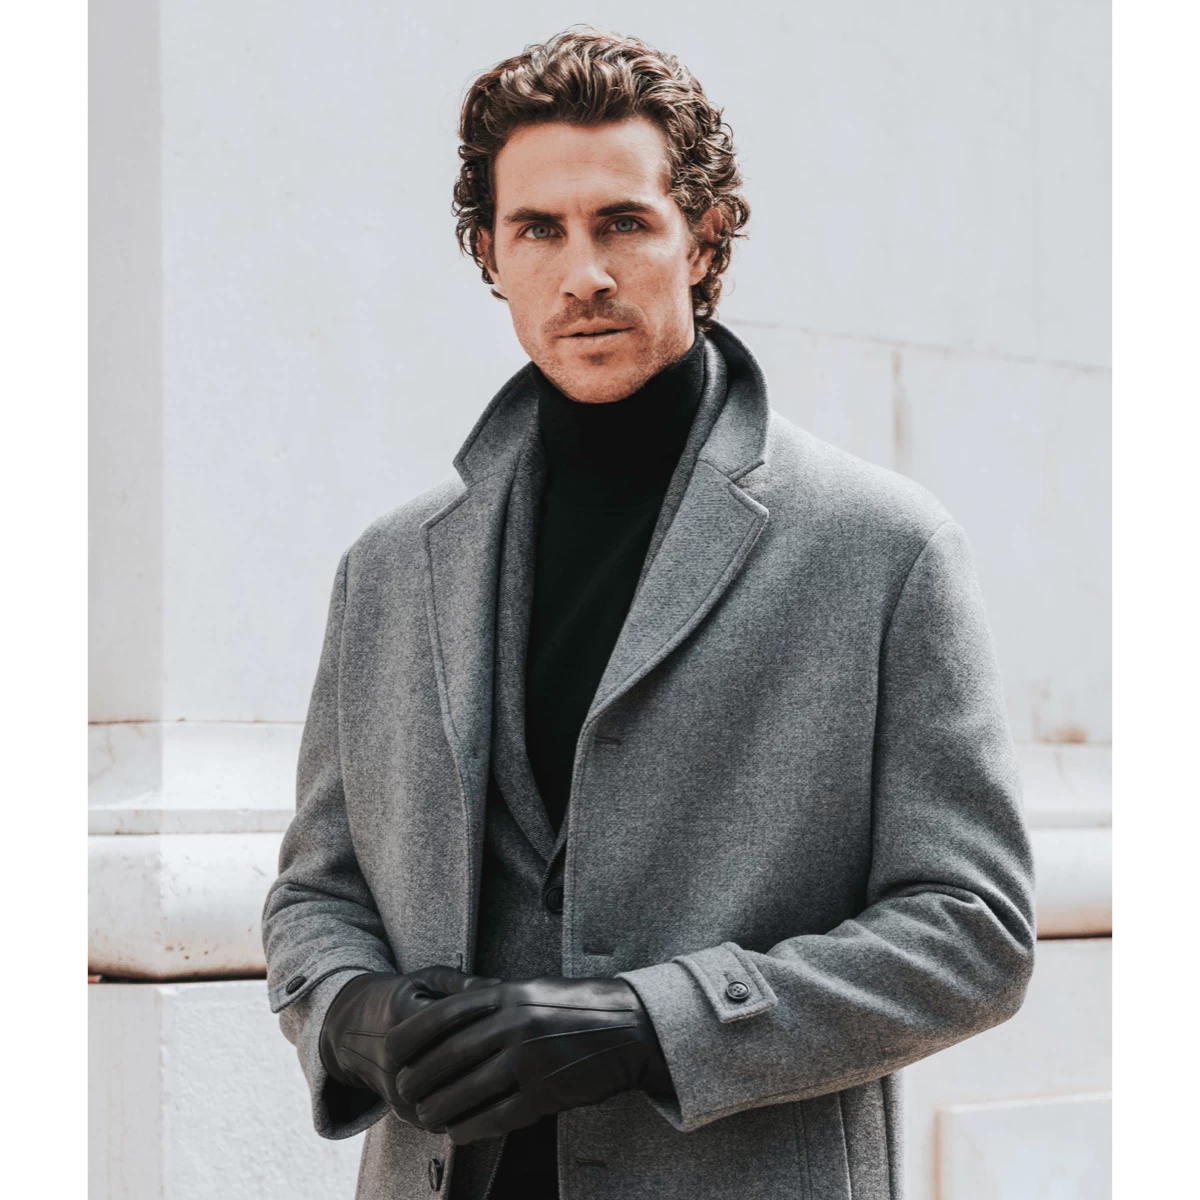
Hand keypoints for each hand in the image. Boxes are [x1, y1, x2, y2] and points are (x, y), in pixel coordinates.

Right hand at [318, 965, 501, 1127]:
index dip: (484, 1015)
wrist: (350, 1033)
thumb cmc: (399, 997)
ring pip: (449, 1097)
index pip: (447, 1020)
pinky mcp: (404, 1115)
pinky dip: (471, 1109)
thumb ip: (461, 982)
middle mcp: (394, 1060)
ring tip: (517, 1072)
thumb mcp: (425, 978)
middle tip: (524, 1045)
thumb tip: (505, 988)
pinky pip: (444, 1118)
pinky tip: (498, 1094)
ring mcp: (397, 1092)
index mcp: (398, 1017)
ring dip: (483, 1088)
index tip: (513, 1010)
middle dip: (488, 1055)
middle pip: (452, 1064)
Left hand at [388, 975, 673, 1144]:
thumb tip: (445, 997)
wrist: (627, 1027)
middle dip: (419, 1079)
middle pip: (447, 1057)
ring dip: (439, 1108)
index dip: (410, 1039)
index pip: (441, 1016)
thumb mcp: (529, 988)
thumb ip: (488, 994)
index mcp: (506, 995)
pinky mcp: (545, 1092)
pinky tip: (457, 1133)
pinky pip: (497, 1116)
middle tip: (403, 1093)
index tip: (390, 1055)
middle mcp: (513, 1024)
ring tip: (425, 1116)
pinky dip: (471, 1127)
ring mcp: (529, 1059)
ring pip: (467, 1091)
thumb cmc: (573, 1007)